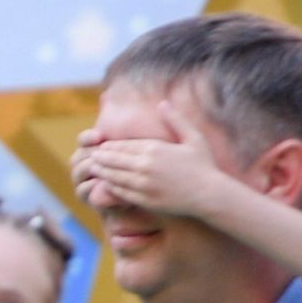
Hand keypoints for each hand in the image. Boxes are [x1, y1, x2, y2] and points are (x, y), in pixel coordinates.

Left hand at [75, 118, 225, 223]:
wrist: (209, 194)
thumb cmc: (204, 165)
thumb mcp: (193, 138)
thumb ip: (176, 120)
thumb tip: (163, 103)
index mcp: (155, 149)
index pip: (125, 145)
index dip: (111, 146)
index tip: (102, 145)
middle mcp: (146, 166)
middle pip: (116, 160)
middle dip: (102, 158)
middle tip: (92, 156)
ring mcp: (144, 184)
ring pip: (115, 176)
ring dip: (102, 172)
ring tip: (93, 169)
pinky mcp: (145, 200)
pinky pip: (122, 192)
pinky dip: (111, 187)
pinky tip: (106, 184)